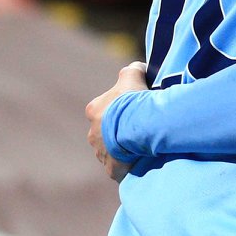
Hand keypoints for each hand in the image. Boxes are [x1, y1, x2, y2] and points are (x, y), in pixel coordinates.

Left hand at [86, 61, 148, 182]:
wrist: (136, 128)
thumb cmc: (132, 101)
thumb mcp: (132, 76)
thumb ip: (132, 70)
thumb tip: (136, 67)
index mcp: (94, 110)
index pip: (102, 109)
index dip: (118, 108)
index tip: (132, 109)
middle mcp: (92, 133)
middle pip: (106, 132)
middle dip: (119, 131)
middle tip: (139, 128)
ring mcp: (100, 152)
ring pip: (112, 150)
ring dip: (124, 148)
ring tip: (143, 145)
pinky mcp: (110, 168)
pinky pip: (119, 167)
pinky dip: (128, 165)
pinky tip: (142, 160)